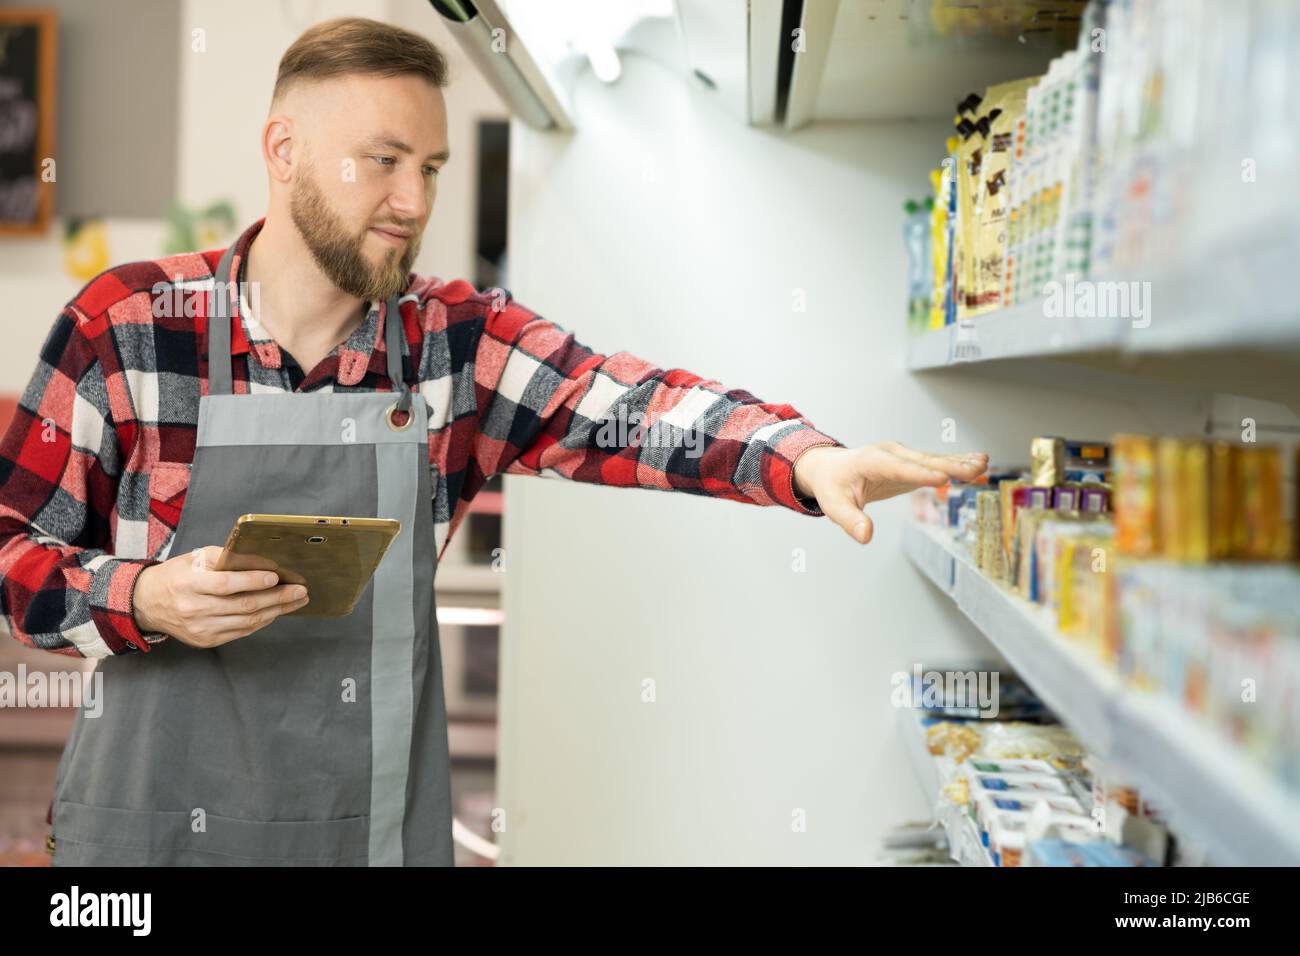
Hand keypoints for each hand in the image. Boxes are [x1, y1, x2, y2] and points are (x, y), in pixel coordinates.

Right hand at [133, 545, 309, 647]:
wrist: (147, 603)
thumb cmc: (176, 576)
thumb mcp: (194, 558)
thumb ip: (225, 558)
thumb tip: (260, 560)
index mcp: (188, 584)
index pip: (225, 584)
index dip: (252, 581)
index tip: (276, 576)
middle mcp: (194, 609)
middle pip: (242, 605)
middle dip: (277, 598)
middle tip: (300, 590)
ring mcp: (200, 628)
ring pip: (246, 621)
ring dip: (276, 611)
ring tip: (296, 601)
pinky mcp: (206, 640)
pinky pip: (241, 631)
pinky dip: (261, 621)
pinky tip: (276, 611)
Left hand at [793, 442, 987, 543]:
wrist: (831, 468)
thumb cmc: (833, 486)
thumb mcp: (834, 505)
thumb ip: (850, 520)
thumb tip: (866, 537)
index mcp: (872, 461)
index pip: (899, 469)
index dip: (921, 473)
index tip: (944, 478)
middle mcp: (891, 453)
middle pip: (923, 461)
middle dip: (950, 465)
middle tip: (976, 469)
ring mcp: (903, 455)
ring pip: (934, 459)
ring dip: (960, 462)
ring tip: (984, 464)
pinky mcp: (911, 461)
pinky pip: (935, 462)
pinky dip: (956, 463)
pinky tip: (979, 464)